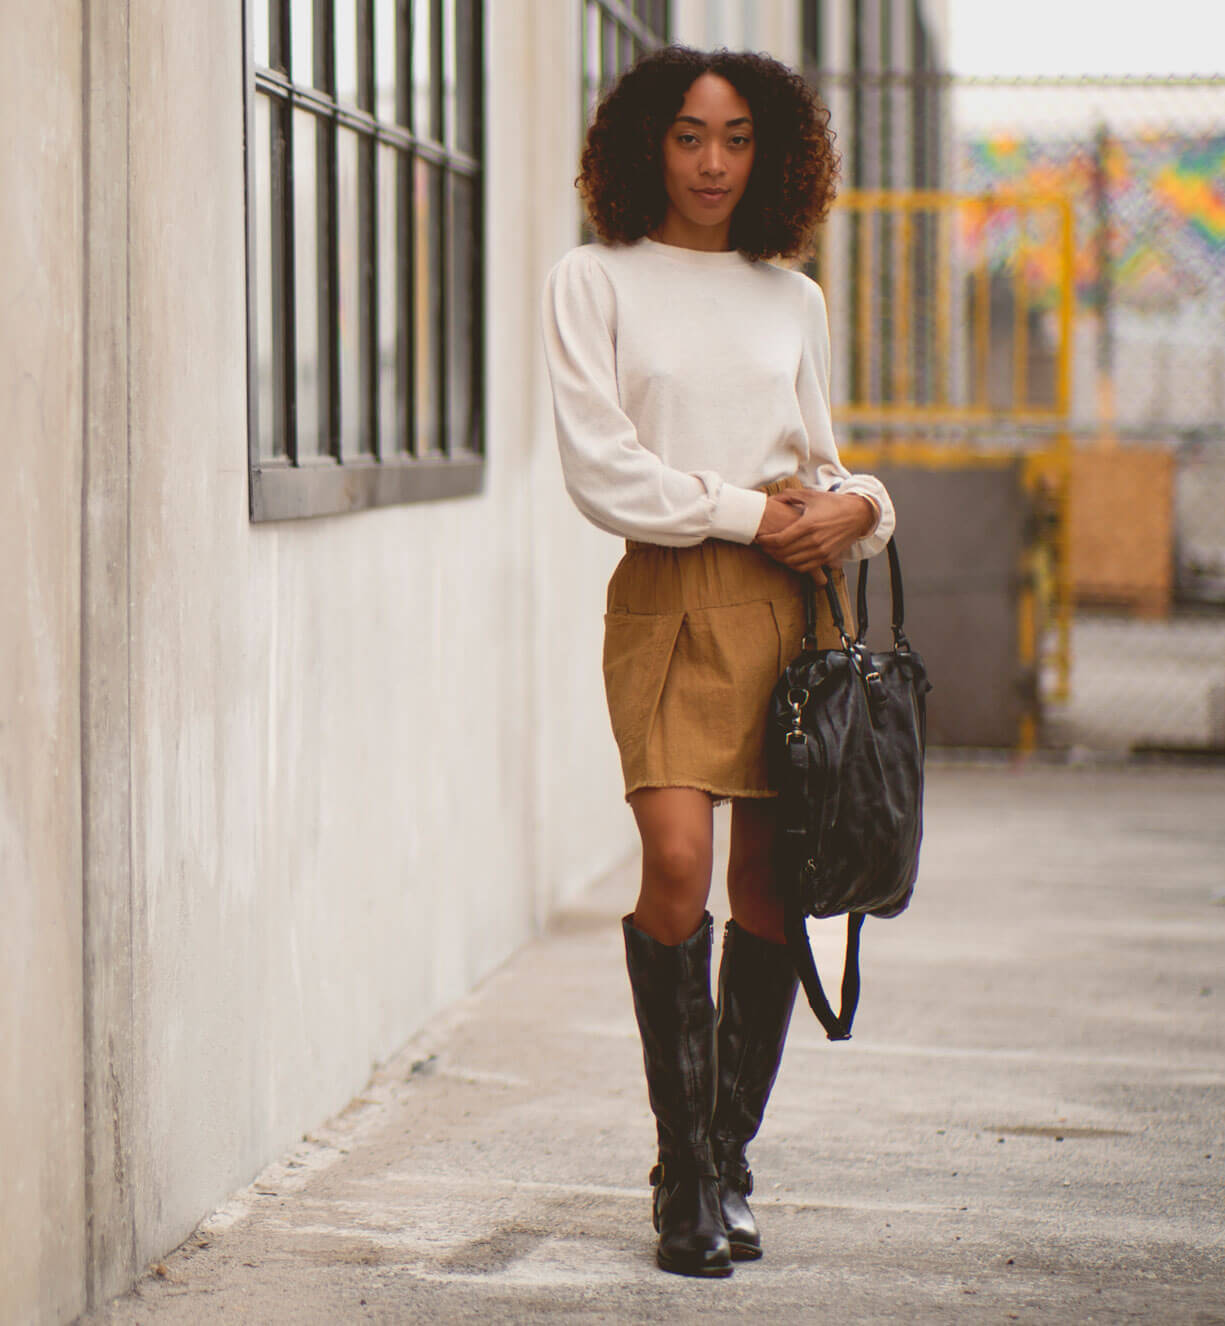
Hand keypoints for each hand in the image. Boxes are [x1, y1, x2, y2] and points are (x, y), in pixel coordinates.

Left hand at [755, 489, 875, 582]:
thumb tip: (772, 498)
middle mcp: (815, 541)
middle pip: (783, 553)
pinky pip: (805, 568)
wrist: (859, 514)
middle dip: (769, 550)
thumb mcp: (811, 495)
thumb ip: (789, 496)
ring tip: (773, 551)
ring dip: (779, 559)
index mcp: (808, 525)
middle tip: (762, 545)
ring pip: (792, 563)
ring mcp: (822, 551)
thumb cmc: (833, 503)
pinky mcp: (827, 558)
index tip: (758, 538)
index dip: (765, 541)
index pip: (780, 540)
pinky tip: (788, 557)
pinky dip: (793, 565)